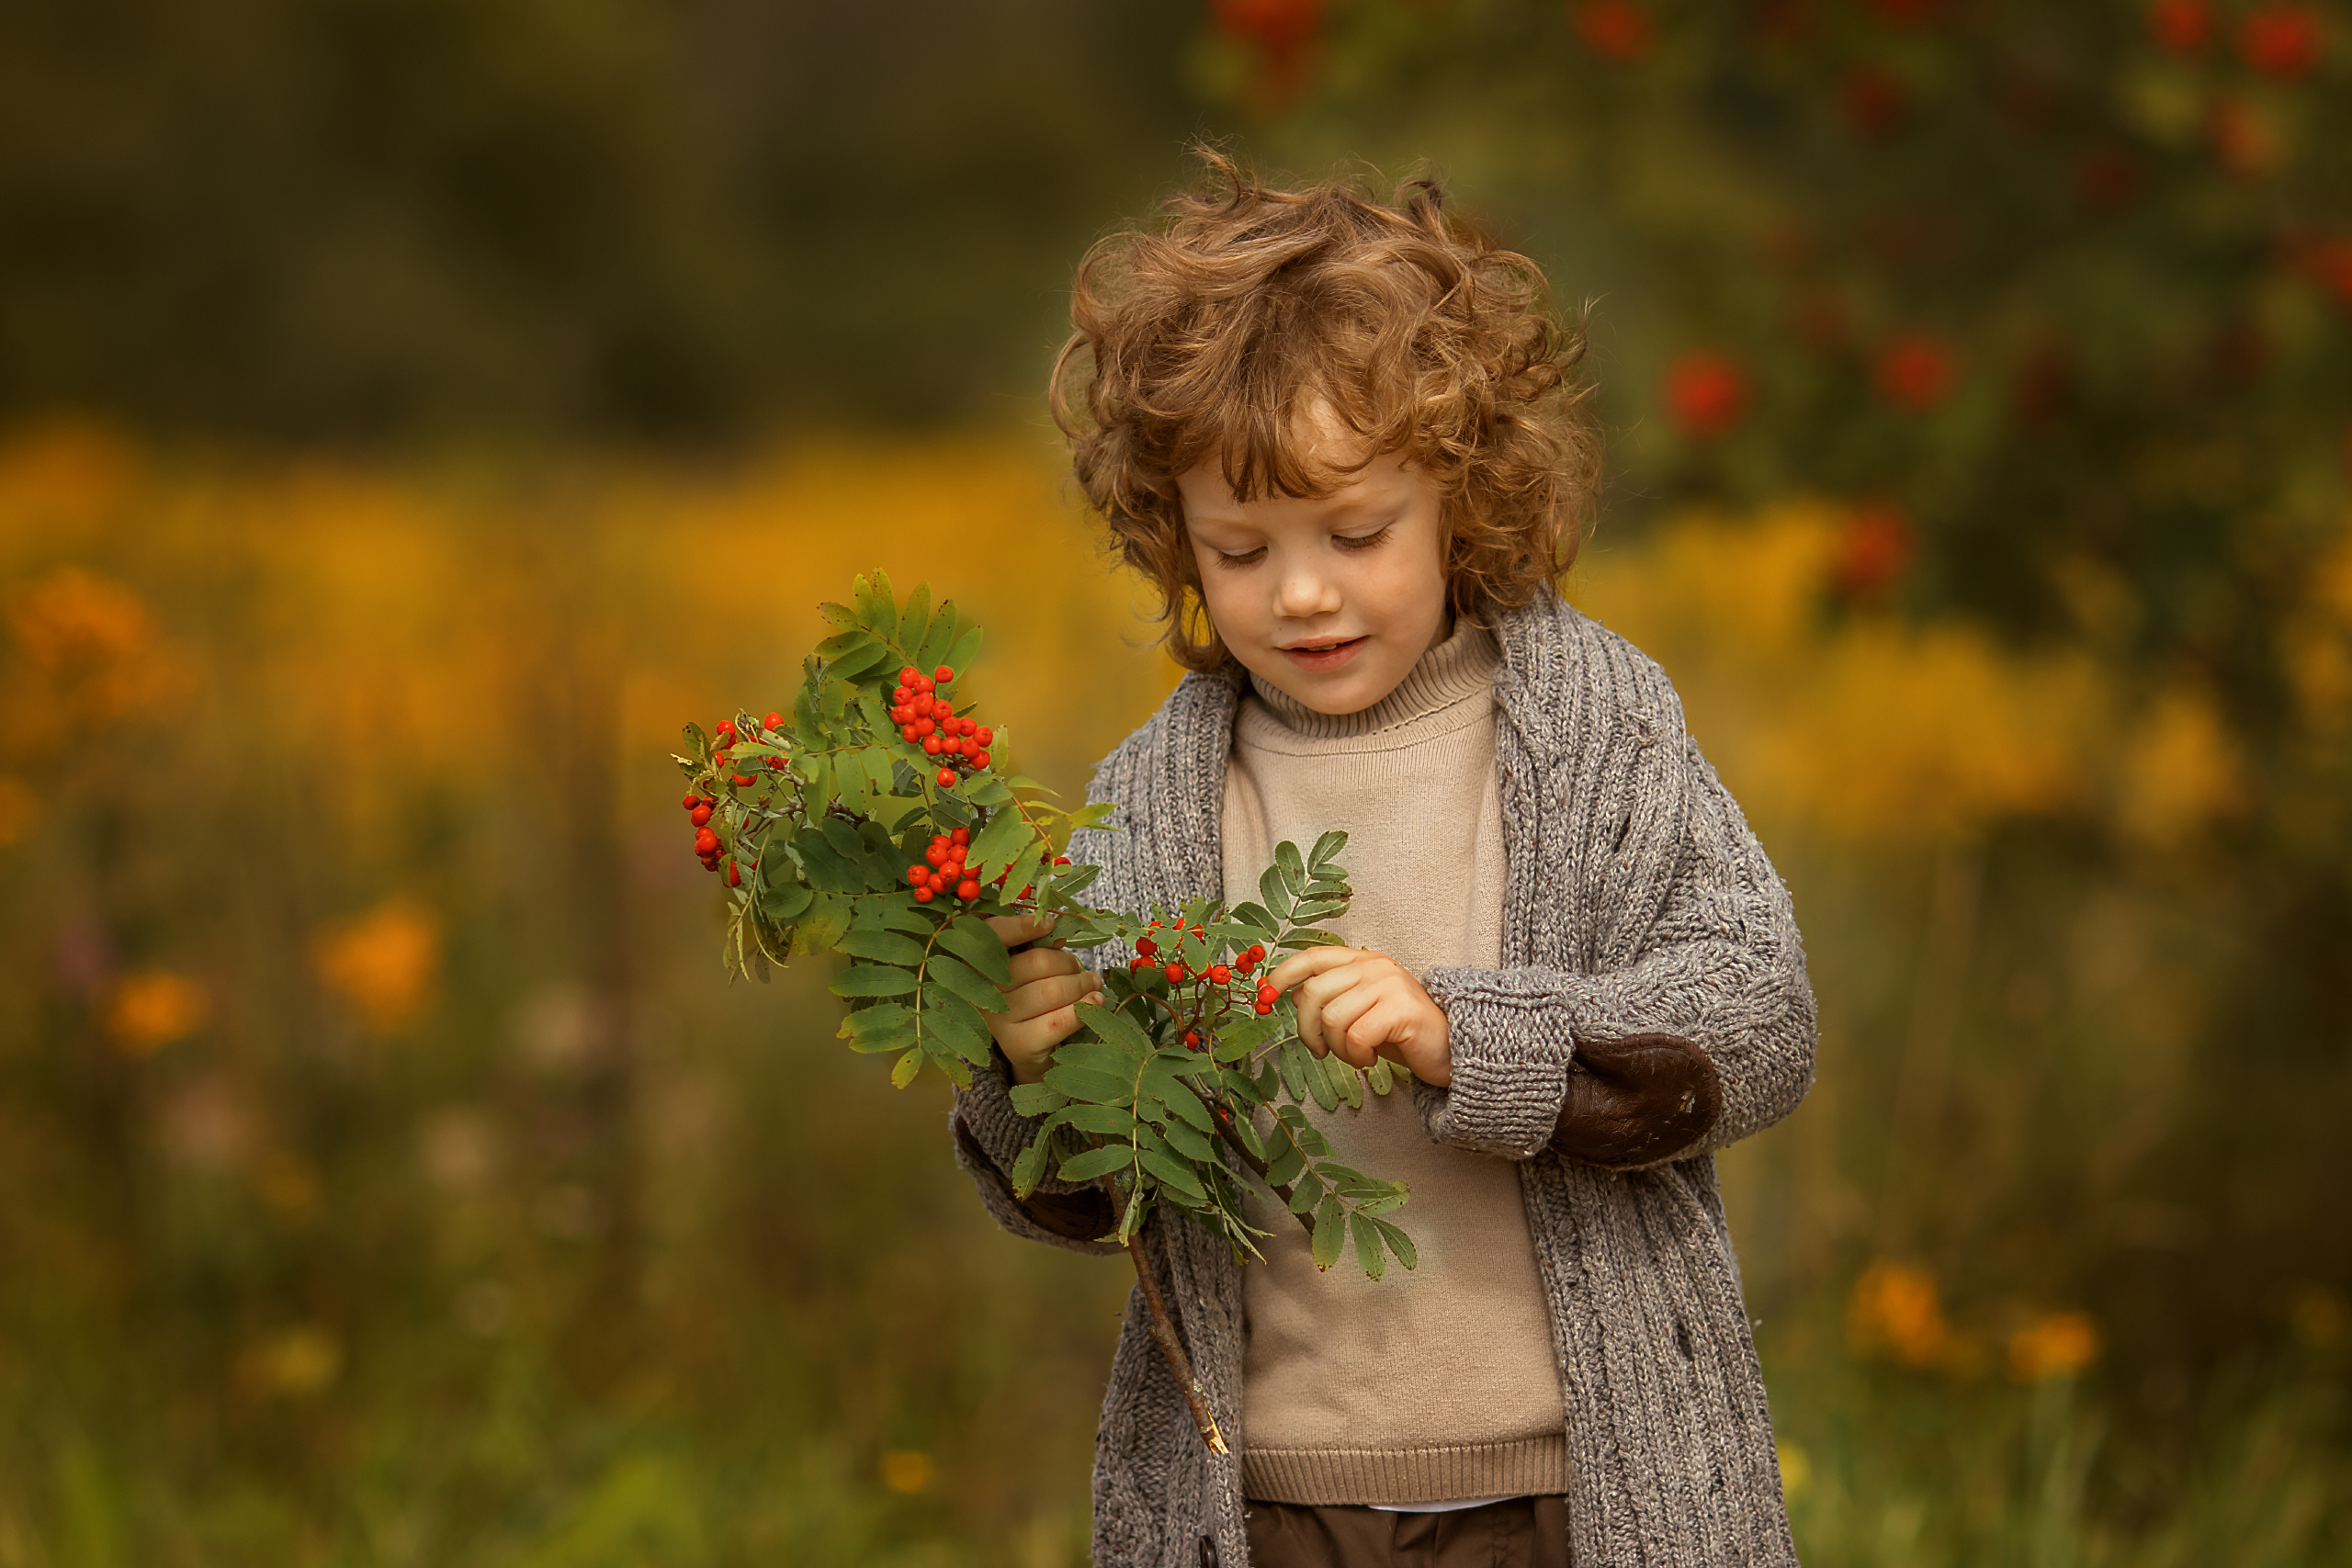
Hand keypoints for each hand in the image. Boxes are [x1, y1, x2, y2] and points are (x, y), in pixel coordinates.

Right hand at [982, 912, 1102, 1085]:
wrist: (1029, 1051)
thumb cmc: (1031, 1000)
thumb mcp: (1027, 971)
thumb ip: (1036, 949)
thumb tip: (1054, 931)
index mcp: (979, 963)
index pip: (994, 935)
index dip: (1021, 926)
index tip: (1049, 924)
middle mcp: (981, 991)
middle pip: (1037, 962)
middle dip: (1068, 964)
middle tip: (1081, 972)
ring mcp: (997, 1021)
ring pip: (1052, 991)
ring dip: (1082, 985)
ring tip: (1092, 986)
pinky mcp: (1017, 1045)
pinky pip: (1058, 1022)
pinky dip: (1083, 1010)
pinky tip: (1094, 1003)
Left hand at [1263, 946, 1451, 1087]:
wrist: (1451, 1050)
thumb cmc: (1400, 1033)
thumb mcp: (1359, 1010)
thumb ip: (1330, 998)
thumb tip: (1292, 996)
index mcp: (1362, 961)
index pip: (1313, 956)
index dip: (1284, 974)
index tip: (1267, 995)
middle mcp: (1375, 966)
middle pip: (1314, 993)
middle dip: (1308, 1029)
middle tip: (1321, 1050)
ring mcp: (1389, 985)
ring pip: (1332, 1018)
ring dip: (1336, 1048)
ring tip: (1356, 1055)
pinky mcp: (1401, 1009)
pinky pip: (1356, 1036)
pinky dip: (1356, 1056)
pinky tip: (1371, 1058)